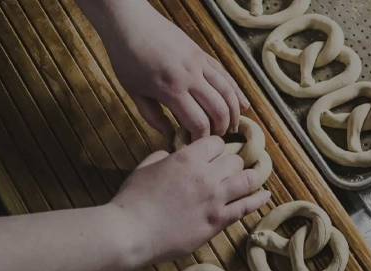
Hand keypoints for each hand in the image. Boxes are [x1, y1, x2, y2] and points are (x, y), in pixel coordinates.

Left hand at [81, 1, 249, 140]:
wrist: (130, 23)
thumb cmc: (127, 59)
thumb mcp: (134, 93)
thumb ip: (153, 118)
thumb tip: (169, 136)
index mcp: (171, 90)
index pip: (198, 122)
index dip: (202, 139)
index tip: (198, 147)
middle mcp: (190, 77)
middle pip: (218, 109)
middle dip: (221, 129)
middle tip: (217, 140)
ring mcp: (199, 64)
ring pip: (228, 92)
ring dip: (234, 113)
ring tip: (234, 127)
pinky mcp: (202, 55)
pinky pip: (225, 75)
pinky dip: (236, 91)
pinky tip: (243, 104)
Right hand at [111, 137, 270, 262]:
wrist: (131, 232)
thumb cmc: (133, 200)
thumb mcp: (146, 167)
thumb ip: (164, 157)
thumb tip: (172, 155)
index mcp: (187, 158)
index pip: (216, 142)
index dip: (216, 146)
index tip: (215, 152)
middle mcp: (206, 175)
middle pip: (234, 160)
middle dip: (232, 162)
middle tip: (230, 168)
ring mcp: (214, 199)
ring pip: (246, 180)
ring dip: (249, 177)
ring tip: (253, 177)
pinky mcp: (217, 222)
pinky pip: (246, 207)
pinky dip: (258, 199)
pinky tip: (265, 195)